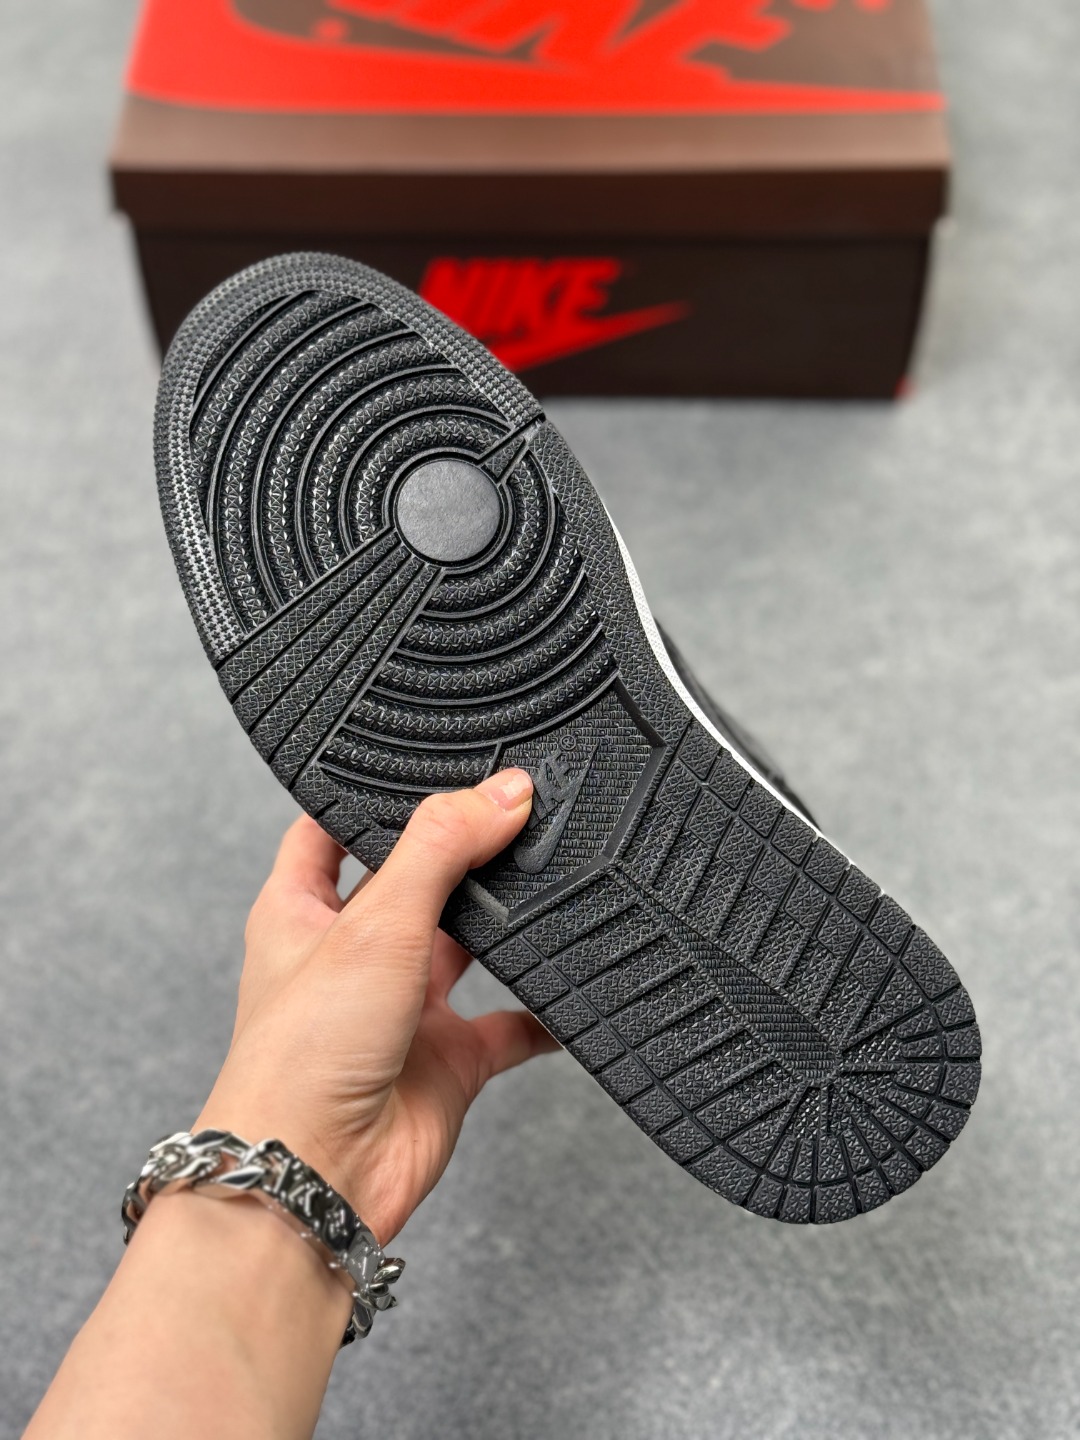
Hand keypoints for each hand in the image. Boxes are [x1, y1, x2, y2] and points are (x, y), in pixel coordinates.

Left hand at [196, 768, 558, 1242]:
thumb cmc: (301, 1057)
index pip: (329, 829)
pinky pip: (509, 1025)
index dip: (369, 794)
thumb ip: (442, 848)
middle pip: (413, 881)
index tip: (426, 760)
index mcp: (301, 910)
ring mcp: (401, 1009)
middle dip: (460, 853)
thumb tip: (503, 790)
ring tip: (550, 873)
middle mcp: (351, 955)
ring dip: (504, 923)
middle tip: (514, 810)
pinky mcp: (447, 1061)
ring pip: (466, 946)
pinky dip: (542, 1010)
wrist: (315, 1178)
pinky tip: (571, 986)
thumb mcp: (375, 924)